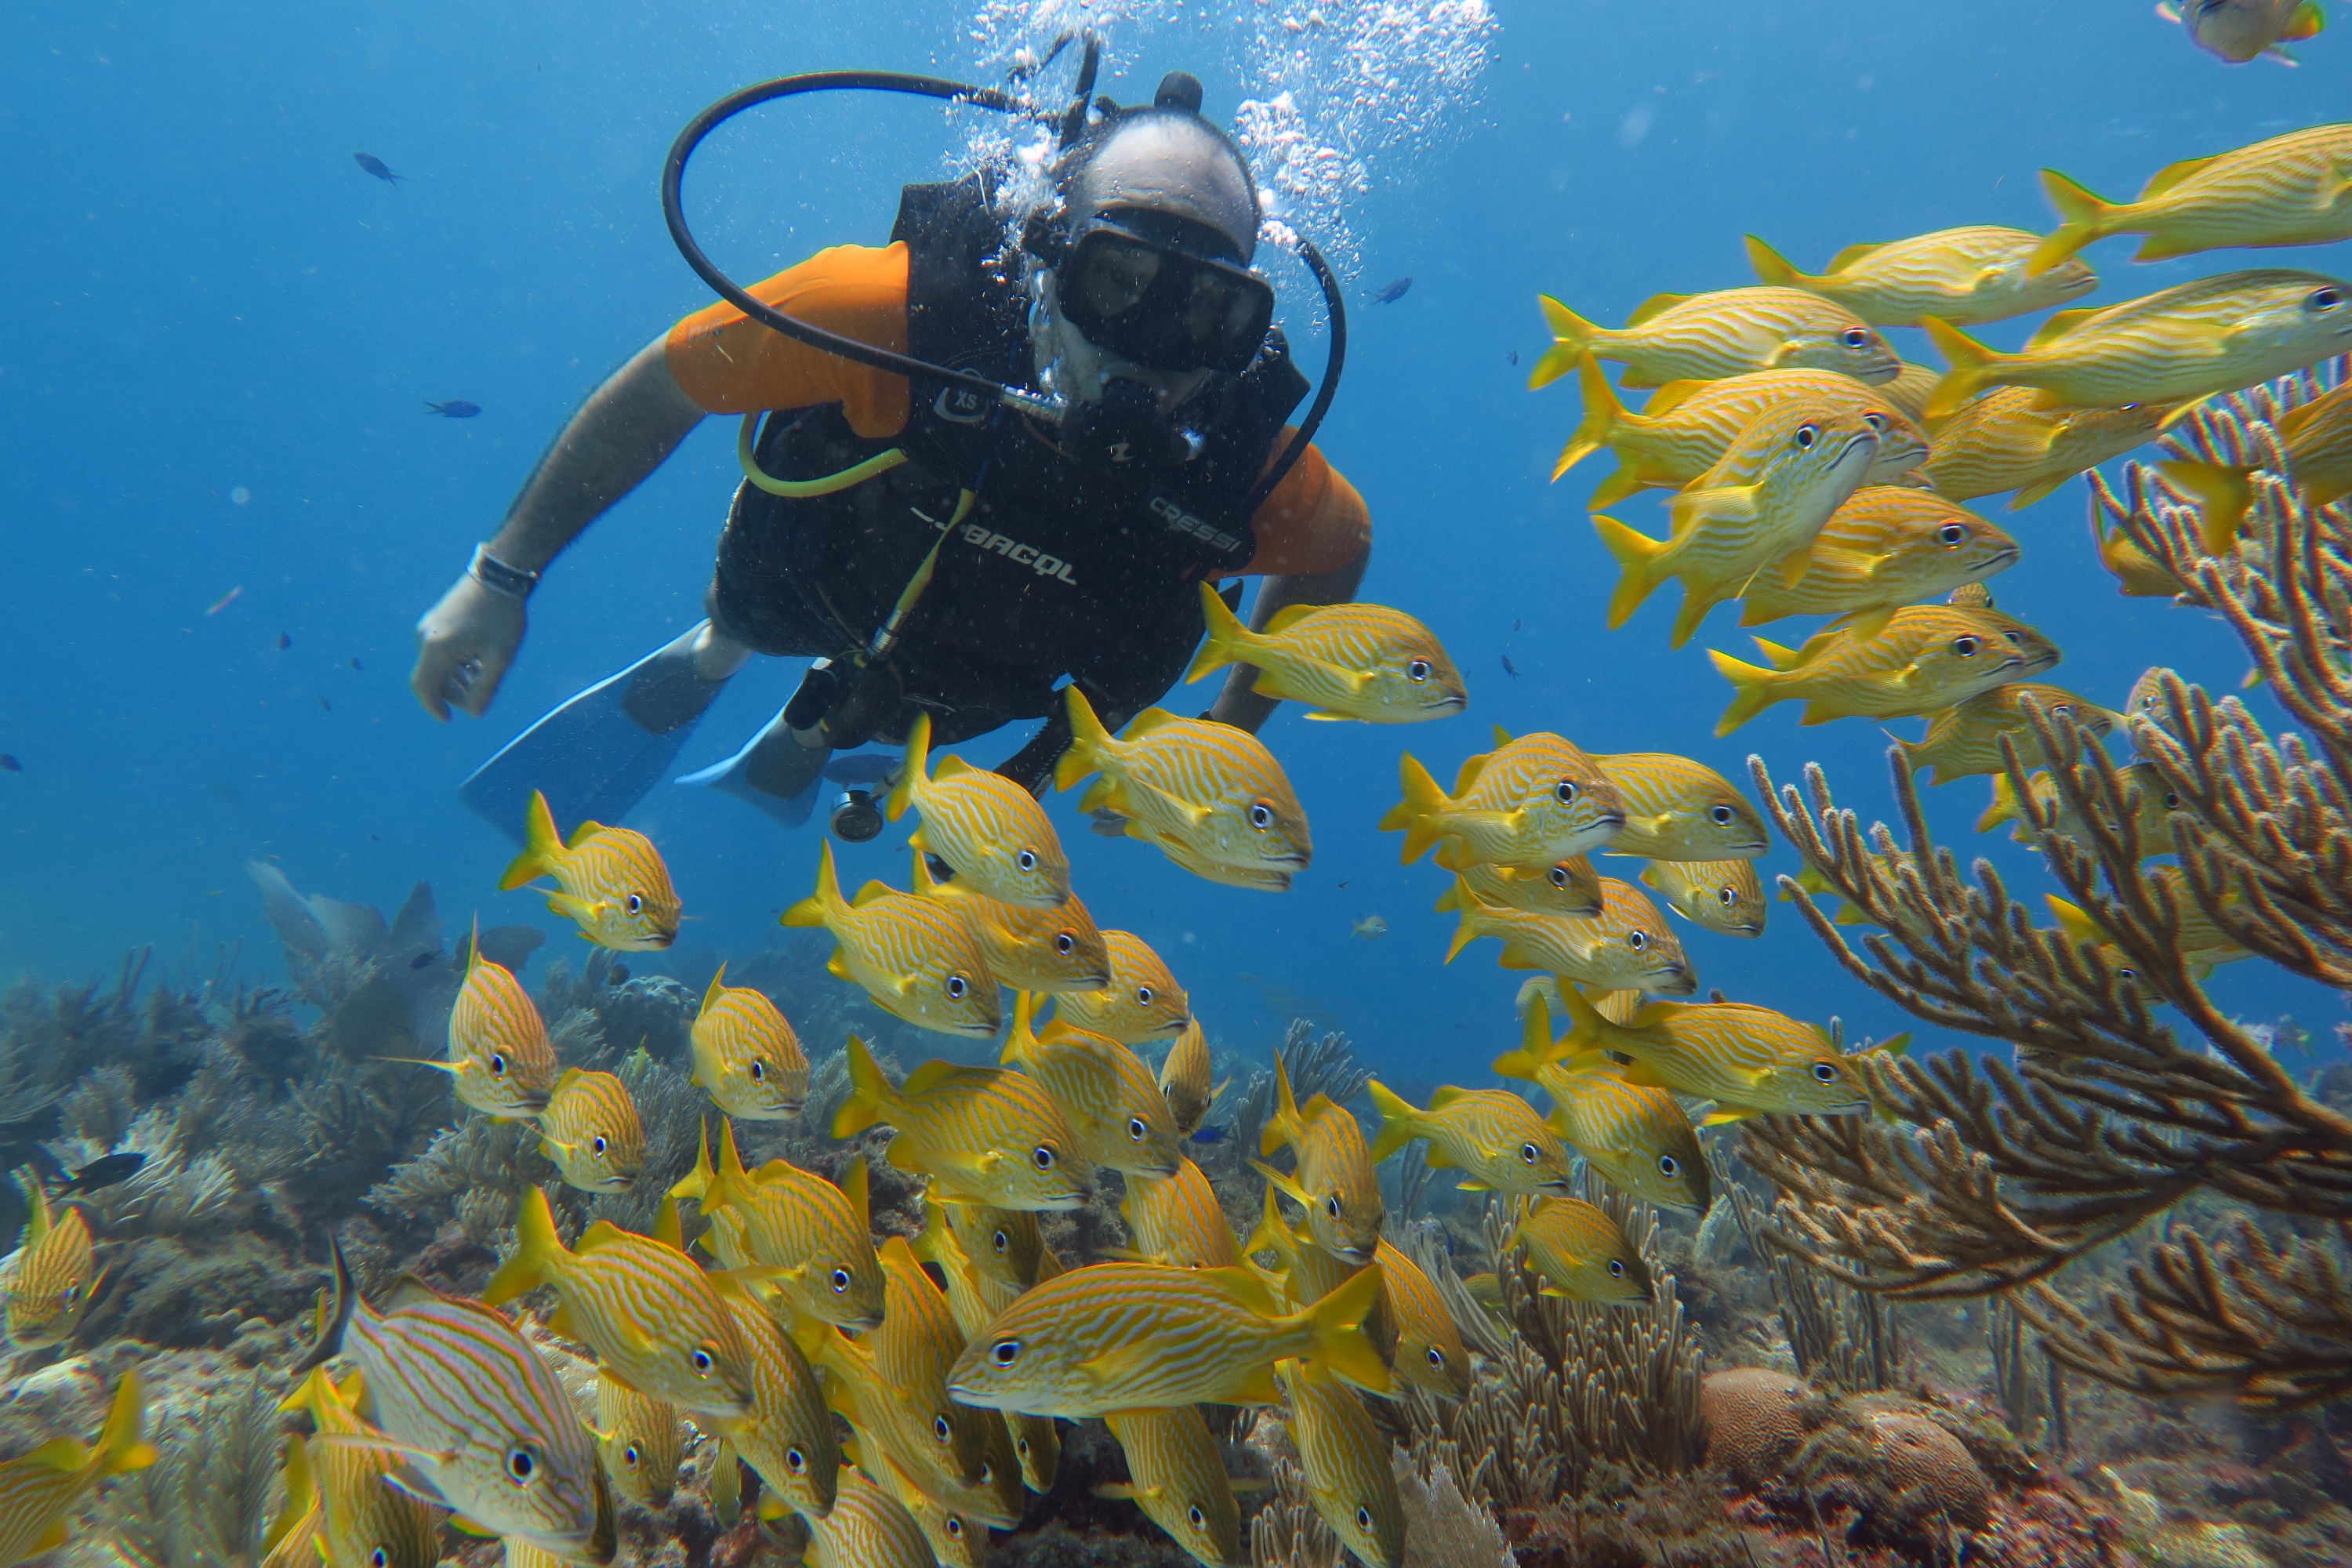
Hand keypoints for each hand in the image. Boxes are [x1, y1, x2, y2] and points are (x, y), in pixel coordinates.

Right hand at [411, 571, 525, 719]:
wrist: (501, 575)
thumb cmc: (502, 616)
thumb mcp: (499, 658)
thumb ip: (486, 688)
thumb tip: (474, 713)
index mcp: (436, 647)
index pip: (424, 688)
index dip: (434, 707)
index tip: (449, 720)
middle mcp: (425, 636)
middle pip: (432, 677)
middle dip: (452, 693)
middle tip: (477, 699)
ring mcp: (429, 625)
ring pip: (437, 664)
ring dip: (456, 678)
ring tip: (482, 680)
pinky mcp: (437, 619)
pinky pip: (440, 650)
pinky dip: (455, 663)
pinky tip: (477, 664)